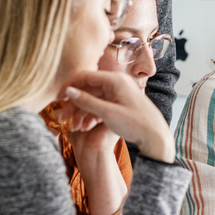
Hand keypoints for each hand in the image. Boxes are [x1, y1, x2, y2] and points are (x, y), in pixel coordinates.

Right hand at [58, 70, 173, 162]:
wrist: (157, 137)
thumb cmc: (136, 124)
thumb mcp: (108, 113)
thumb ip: (87, 101)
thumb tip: (67, 91)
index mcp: (115, 80)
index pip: (85, 76)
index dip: (69, 87)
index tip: (57, 100)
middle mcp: (118, 82)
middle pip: (88, 88)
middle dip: (74, 104)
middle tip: (62, 119)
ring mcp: (120, 92)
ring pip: (93, 98)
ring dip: (82, 111)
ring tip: (74, 127)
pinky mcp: (121, 102)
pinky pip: (102, 104)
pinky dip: (92, 114)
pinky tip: (85, 127)